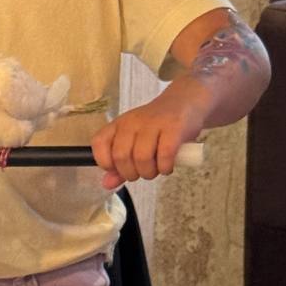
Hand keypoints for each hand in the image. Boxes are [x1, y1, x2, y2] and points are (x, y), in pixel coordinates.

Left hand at [90, 80, 208, 190]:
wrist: (186, 101)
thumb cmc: (158, 126)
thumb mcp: (135, 141)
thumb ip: (119, 164)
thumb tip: (106, 184)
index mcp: (119, 124)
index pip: (99, 144)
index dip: (106, 163)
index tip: (120, 169)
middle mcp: (133, 122)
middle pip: (121, 156)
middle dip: (130, 174)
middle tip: (142, 172)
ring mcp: (153, 123)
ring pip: (141, 158)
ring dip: (149, 172)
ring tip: (156, 169)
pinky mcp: (174, 128)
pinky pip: (165, 155)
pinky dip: (165, 167)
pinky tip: (168, 166)